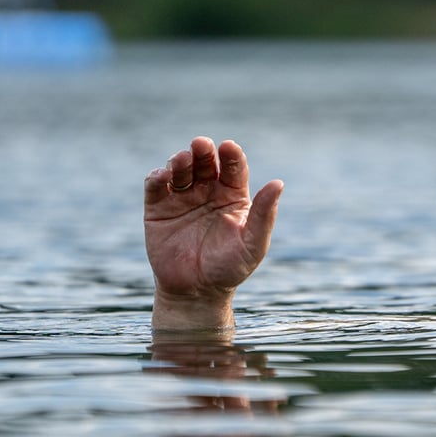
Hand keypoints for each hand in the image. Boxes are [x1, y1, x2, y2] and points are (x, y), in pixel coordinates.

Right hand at [144, 137, 282, 328]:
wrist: (196, 292)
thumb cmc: (230, 268)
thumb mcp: (252, 243)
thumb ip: (264, 215)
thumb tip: (279, 183)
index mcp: (233, 196)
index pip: (234, 169)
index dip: (232, 156)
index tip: (229, 147)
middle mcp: (208, 192)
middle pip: (205, 162)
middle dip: (203, 151)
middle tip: (201, 145)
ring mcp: (182, 197)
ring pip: (180, 169)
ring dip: (180, 161)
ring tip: (182, 161)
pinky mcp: (158, 208)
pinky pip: (156, 186)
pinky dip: (157, 177)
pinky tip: (162, 176)